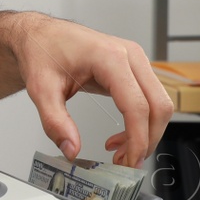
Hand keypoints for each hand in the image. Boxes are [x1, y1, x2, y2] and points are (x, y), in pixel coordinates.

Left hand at [11, 15, 173, 167]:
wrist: (40, 35)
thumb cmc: (41, 51)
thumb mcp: (40, 89)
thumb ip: (54, 121)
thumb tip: (71, 149)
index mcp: (109, 57)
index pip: (137, 105)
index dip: (137, 138)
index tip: (127, 162)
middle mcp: (130, 56)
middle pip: (159, 106)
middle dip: (147, 140)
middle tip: (126, 164)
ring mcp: (135, 61)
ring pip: (160, 104)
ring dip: (147, 133)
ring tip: (120, 153)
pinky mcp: (134, 69)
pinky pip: (150, 99)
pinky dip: (142, 122)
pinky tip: (121, 137)